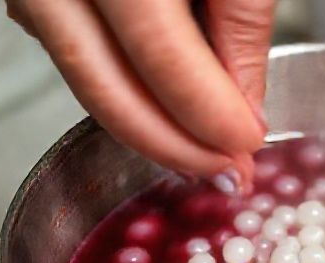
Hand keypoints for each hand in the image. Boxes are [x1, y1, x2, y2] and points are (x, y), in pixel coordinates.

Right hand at [6, 0, 274, 191]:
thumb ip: (241, 27)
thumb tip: (244, 113)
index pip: (163, 63)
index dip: (208, 117)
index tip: (247, 146)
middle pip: (106, 89)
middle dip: (172, 146)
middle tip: (225, 173)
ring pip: (86, 81)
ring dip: (148, 125)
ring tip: (205, 151)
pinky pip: (78, 55)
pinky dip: (126, 90)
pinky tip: (168, 109)